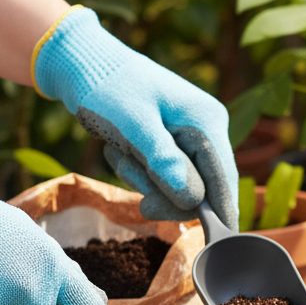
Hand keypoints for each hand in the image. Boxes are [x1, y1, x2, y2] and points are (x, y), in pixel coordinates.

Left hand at [34, 7, 238, 228]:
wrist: (81, 62)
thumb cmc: (106, 86)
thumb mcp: (132, 123)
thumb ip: (163, 160)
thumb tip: (192, 198)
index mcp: (207, 120)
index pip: (223, 177)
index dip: (222, 211)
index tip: (223, 242)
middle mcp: (207, 129)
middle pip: (203, 187)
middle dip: (168, 194)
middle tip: (143, 205)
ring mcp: (190, 137)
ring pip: (180, 184)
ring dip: (147, 180)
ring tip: (122, 153)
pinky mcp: (173, 143)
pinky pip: (164, 175)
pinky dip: (140, 171)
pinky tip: (122, 149)